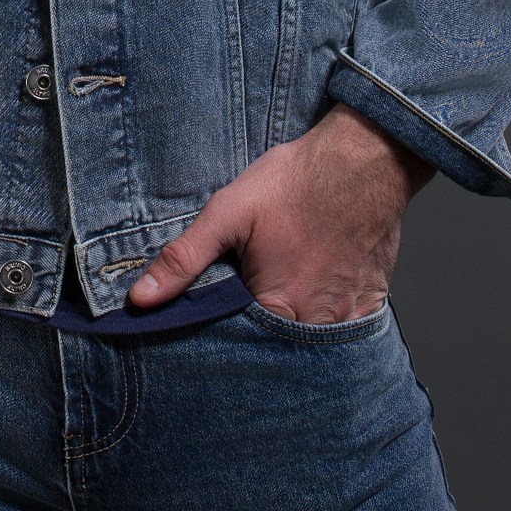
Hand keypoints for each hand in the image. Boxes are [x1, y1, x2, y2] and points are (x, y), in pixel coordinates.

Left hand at [127, 103, 432, 322]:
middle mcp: (315, 323)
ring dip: (293, 331)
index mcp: (276, 307)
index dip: (223, 337)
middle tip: (252, 300)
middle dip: (259, 339)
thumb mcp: (228, 212)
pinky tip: (315, 293)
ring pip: (311, 344)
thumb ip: (183, 259)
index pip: (239, 350)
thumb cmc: (296, 182)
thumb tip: (140, 298)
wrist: (363, 159)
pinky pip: (345, 331)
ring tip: (282, 296)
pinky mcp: (370, 304)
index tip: (217, 319)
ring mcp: (349, 317)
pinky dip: (326, 321)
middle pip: (277, 351)